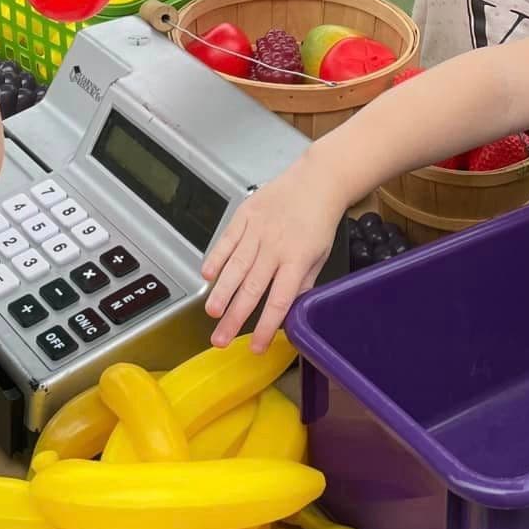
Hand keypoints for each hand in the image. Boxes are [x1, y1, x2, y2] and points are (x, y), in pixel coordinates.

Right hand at [201, 165, 342, 352]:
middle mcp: (275, 246)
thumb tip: (288, 311)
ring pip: (235, 266)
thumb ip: (302, 283)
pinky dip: (216, 256)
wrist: (318, 180)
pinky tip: (207, 275)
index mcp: (297, 259)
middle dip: (234, 317)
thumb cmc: (320, 220)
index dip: (267, 327)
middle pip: (252, 288)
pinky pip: (227, 239)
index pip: (279, 300)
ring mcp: (257, 229)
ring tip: (211, 312)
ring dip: (221, 292)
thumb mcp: (320, 256)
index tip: (256, 347)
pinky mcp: (245, 214)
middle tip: (220, 339)